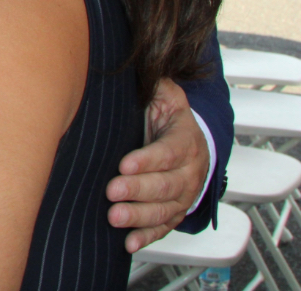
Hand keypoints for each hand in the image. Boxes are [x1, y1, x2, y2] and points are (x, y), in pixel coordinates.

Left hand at [106, 78, 209, 250]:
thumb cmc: (166, 114)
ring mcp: (184, 193)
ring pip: (165, 208)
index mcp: (185, 139)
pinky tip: (130, 242)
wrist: (190, 139)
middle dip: (139, 189)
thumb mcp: (163, 93)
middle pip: (167, 184)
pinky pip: (164, 226)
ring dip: (140, 215)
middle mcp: (190, 170)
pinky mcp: (175, 210)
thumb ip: (152, 83)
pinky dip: (148, 236)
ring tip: (115, 217)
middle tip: (113, 191)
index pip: (169, 151)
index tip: (124, 163)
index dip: (148, 159)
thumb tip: (133, 61)